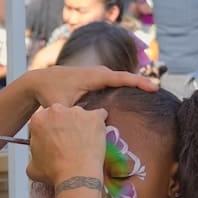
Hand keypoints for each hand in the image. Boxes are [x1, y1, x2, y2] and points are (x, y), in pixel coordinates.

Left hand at [25, 65, 157, 108]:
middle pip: (124, 77)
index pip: (121, 78)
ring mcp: (96, 74)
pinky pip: (113, 82)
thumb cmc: (50, 93)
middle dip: (141, 83)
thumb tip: (88, 125)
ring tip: (150, 94)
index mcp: (93, 76)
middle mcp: (97, 72)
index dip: (138, 82)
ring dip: (133, 85)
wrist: (39, 82)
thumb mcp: (62, 105)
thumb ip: (74, 114)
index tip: (154, 88)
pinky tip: (131, 97)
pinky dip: (123, 87)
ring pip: (119, 80)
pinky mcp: (93, 79)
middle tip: (158, 92)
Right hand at [25, 104, 107, 185]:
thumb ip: (34, 154)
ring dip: (81, 124)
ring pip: (79, 115)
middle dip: (64, 124)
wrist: (75, 176)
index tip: (54, 139)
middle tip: (69, 141)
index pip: (44, 120)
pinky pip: (99, 114)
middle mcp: (56, 110)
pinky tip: (97, 134)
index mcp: (38, 119)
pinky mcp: (94, 117)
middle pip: (61, 114)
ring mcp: (76, 112)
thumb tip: (37, 158)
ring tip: (84, 142)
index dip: (49, 130)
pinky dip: (99, 123)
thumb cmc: (54, 172)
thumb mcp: (32, 166)